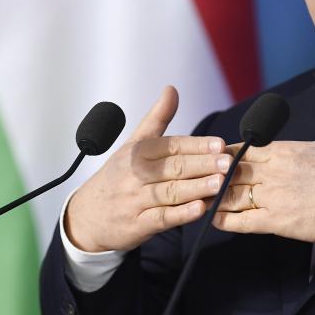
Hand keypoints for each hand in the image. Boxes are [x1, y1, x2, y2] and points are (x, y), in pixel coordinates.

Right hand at [65, 86, 231, 252]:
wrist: (87, 215)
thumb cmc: (119, 176)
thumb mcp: (133, 144)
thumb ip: (156, 119)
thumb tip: (172, 89)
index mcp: (137, 152)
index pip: (170, 146)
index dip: (196, 145)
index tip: (219, 144)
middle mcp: (135, 174)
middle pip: (173, 168)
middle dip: (202, 164)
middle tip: (227, 162)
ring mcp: (135, 200)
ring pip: (169, 192)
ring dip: (196, 187)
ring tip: (220, 183)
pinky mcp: (137, 225)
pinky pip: (161, 218)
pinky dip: (181, 214)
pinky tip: (200, 209)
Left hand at [212, 94, 314, 241]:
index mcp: (284, 151)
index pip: (244, 149)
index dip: (226, 155)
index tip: (214, 157)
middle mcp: (273, 172)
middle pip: (232, 172)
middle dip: (215, 176)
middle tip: (199, 180)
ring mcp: (272, 196)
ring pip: (232, 195)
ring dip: (215, 197)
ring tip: (199, 200)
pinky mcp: (276, 221)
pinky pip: (243, 221)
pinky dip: (225, 220)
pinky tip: (212, 219)